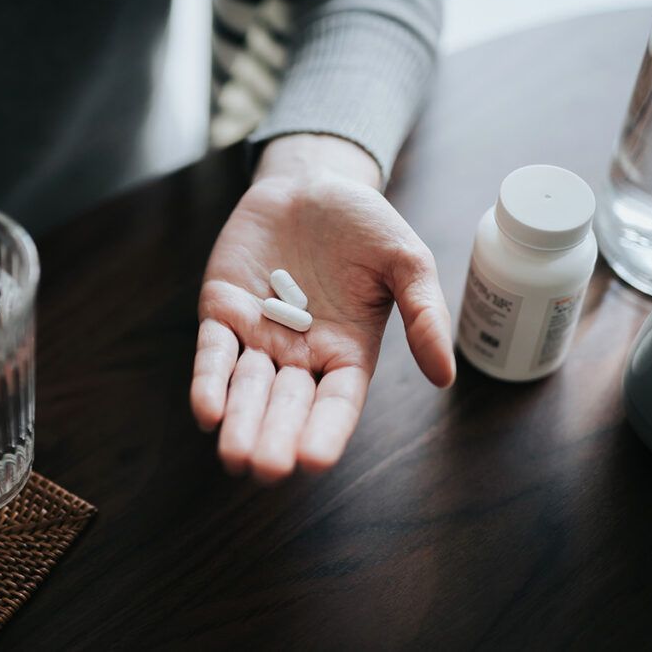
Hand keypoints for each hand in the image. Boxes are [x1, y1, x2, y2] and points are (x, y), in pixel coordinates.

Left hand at [191, 135, 454, 482]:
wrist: (311, 182)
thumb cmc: (363, 223)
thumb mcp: (406, 261)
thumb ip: (423, 313)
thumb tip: (445, 374)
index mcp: (347, 351)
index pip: (337, 403)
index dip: (326, 430)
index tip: (314, 460)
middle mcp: (299, 353)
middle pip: (286, 404)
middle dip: (275, 436)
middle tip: (265, 469)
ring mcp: (258, 334)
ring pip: (246, 387)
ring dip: (239, 421)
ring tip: (233, 455)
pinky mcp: (223, 310)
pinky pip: (213, 352)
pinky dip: (209, 379)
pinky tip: (206, 411)